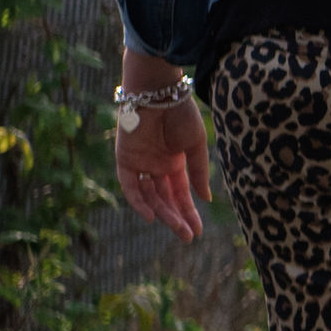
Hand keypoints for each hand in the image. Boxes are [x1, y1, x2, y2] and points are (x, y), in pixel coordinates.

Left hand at [112, 84, 211, 240]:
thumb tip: (205, 199)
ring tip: (176, 228)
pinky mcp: (125, 160)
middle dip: (177, 218)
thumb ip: (199, 172)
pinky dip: (138, 201)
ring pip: (150, 196)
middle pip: (165, 199)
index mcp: (175, 163)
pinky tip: (150, 216)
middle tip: (188, 237)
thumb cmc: (182, 115)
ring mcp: (140, 164)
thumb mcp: (196, 146)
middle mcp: (156, 166)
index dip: (189, 212)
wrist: (159, 93)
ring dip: (162, 213)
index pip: (181, 194)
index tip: (198, 231)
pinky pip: (130, 186)